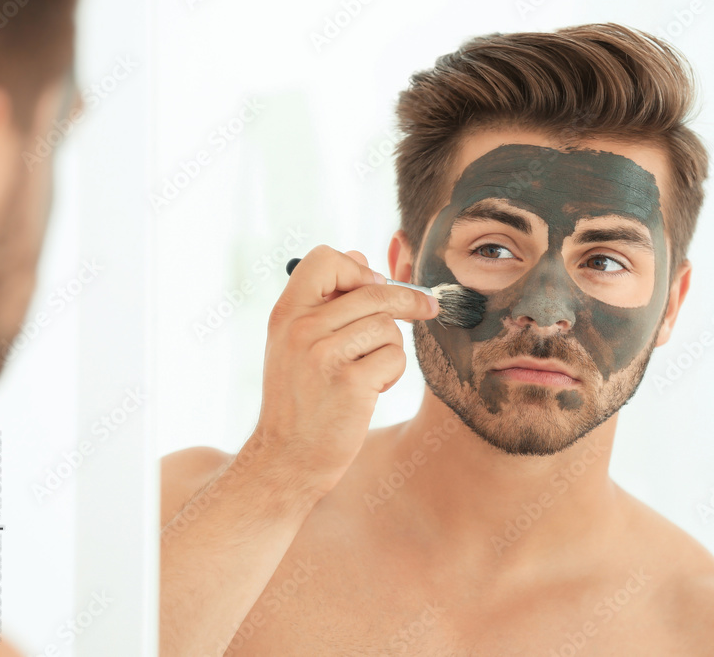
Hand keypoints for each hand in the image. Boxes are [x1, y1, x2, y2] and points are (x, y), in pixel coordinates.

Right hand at [253, 245, 437, 494]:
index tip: (374, 286)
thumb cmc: (299, 399)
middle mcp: (301, 329)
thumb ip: (325, 300)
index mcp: (286, 313)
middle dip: (406, 302)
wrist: (286, 458)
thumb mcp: (296, 343)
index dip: (358, 268)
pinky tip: (370, 391)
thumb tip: (361, 255)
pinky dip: (392, 375)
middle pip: (374, 292)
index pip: (325, 258)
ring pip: (388, 326)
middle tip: (427, 309)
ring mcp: (325, 355)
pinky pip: (394, 357)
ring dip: (390, 349)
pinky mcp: (351, 383)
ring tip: (367, 372)